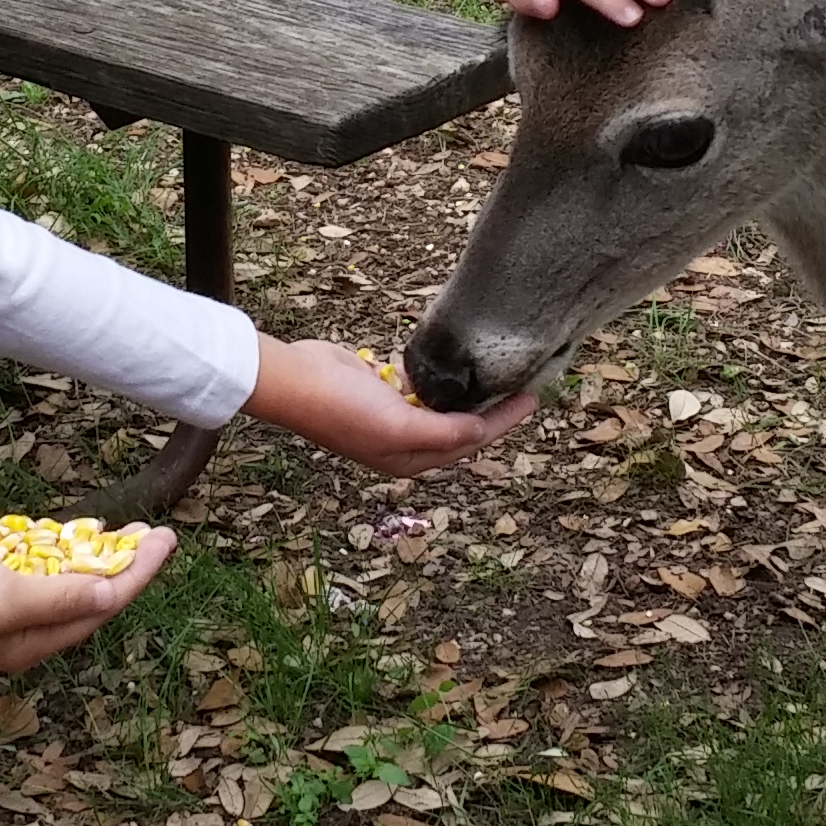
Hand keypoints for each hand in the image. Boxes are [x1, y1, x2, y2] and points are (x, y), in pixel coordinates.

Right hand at [0, 512, 174, 669]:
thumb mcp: (6, 597)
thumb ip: (61, 599)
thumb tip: (111, 597)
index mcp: (25, 643)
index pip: (100, 607)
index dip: (137, 574)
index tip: (166, 540)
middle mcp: (12, 626)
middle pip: (82, 594)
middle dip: (120, 566)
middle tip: (154, 534)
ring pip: (53, 576)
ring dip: (86, 554)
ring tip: (119, 531)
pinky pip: (19, 559)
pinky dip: (43, 545)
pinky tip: (61, 530)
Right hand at [243, 335, 537, 476]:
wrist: (294, 380)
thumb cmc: (342, 407)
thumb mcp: (398, 426)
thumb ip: (442, 432)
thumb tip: (479, 430)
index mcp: (410, 458)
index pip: (470, 441)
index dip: (502, 422)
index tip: (532, 399)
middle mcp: (404, 442)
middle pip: (461, 428)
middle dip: (493, 412)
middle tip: (524, 387)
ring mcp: (392, 416)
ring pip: (443, 408)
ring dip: (469, 396)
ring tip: (498, 376)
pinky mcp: (380, 389)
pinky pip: (421, 388)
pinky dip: (440, 381)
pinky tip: (455, 367)